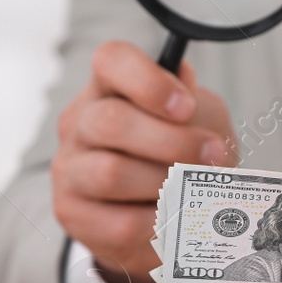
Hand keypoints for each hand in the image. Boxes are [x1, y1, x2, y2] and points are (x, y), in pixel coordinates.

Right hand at [51, 40, 236, 282]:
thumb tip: (181, 76)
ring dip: (164, 183)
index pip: (111, 60)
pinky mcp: (72, 213)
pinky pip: (119, 221)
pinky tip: (174, 217)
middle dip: (171, 141)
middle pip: (110, 121)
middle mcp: (79, 122)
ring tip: (192, 190)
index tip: (185, 106)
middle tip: (212, 155)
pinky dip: (158, 221)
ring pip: (110, 173)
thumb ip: (193, 101)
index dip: (148, 80)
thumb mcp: (200, 121)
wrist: (168, 216)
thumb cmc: (181, 156)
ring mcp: (69, 168)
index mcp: (109, 87)